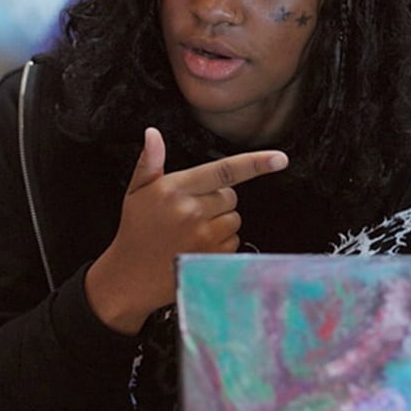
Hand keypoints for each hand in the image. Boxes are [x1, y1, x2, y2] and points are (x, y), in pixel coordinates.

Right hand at [85, 127, 287, 333]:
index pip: (224, 171)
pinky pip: (233, 242)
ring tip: (192, 231)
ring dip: (220, 222)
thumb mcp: (136, 191)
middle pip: (230, 195)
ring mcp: (203, 237)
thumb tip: (153, 133)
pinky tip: (197, 247)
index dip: (255, 163)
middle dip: (217, 200)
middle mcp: (191, 211)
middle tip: (190, 212)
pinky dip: (220, 243)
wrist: (130, 277)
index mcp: (174, 189)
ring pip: (234, 219)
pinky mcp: (211, 258)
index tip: (280, 159)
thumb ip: (150, 161)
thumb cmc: (136, 230)